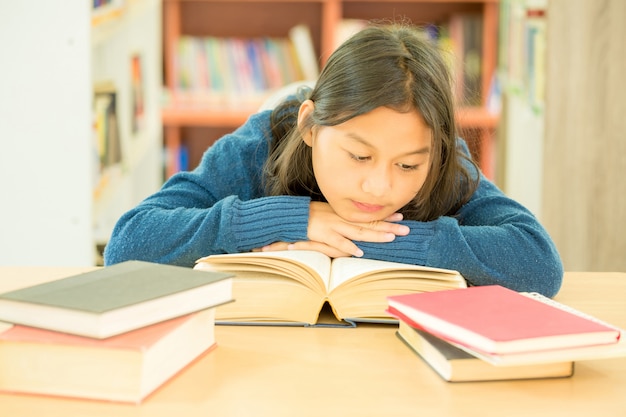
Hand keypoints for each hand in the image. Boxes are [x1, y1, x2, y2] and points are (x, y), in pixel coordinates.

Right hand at [256, 202, 408, 257]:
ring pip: (357, 231)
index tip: (401, 216)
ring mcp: (332, 226)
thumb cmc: (308, 216)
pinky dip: (347, 247)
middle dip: (388, 226)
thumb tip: (357, 229)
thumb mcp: (328, 214)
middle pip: (368, 223)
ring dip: (374, 235)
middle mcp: (341, 218)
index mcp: (343, 213)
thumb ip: (342, 221)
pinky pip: (336, 242)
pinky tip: (358, 252)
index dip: (384, 216)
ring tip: (390, 237)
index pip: (368, 215)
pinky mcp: (321, 234)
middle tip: (406, 229)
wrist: (289, 216)